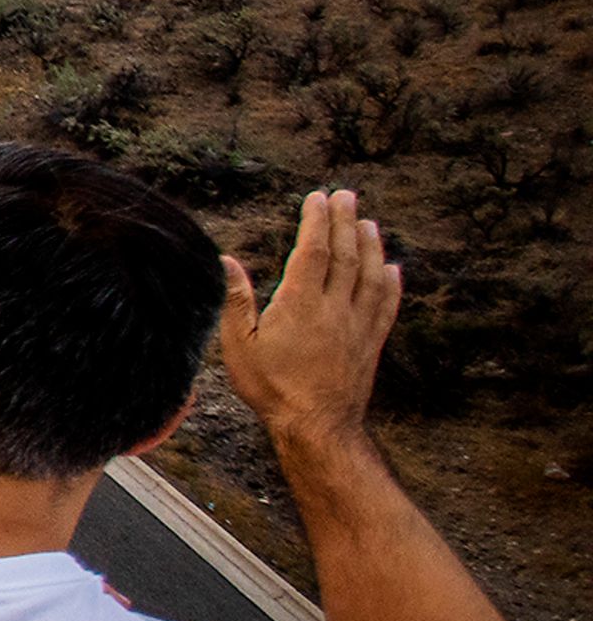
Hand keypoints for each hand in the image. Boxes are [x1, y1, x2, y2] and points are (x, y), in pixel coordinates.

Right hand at [221, 189, 402, 448]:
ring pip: (370, 276)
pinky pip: (386, 306)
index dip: (316, 221)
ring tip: (368, 223)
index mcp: (299, 305)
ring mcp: (357, 326)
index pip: (313, 251)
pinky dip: (391, 285)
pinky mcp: (371, 344)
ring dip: (371, 246)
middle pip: (345, 255)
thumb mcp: (239, 346)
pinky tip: (393, 270)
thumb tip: (227, 261)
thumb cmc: (272, 388)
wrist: (316, 426)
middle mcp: (334, 309)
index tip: (317, 197)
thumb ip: (236, 300)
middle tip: (347, 194)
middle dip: (345, 221)